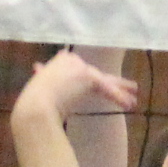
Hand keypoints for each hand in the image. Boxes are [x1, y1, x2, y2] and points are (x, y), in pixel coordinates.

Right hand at [16, 51, 138, 133]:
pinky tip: (128, 105)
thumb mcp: (39, 85)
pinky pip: (106, 88)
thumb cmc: (33, 102)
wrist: (36, 106)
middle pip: (96, 72)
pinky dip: (118, 97)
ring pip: (104, 80)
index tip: (103, 85)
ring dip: (121, 90)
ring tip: (134, 98)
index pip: (79, 70)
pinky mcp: (87, 76)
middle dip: (112, 81)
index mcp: (59, 62)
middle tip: (130, 86)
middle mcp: (70, 60)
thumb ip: (43, 75)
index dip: (92, 80)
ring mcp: (79, 66)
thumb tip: (37, 67)